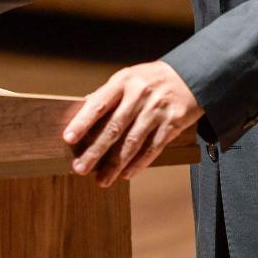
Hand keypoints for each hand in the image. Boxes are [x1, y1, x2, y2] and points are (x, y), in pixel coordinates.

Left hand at [62, 61, 201, 186]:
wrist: (189, 77)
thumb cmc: (152, 79)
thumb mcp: (128, 78)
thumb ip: (107, 95)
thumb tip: (82, 110)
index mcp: (123, 82)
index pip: (99, 104)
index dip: (82, 122)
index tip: (68, 138)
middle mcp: (139, 95)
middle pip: (114, 127)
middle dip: (95, 151)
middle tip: (80, 168)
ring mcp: (156, 110)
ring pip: (132, 142)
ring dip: (115, 164)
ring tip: (102, 180)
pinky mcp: (172, 123)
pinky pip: (152, 147)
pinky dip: (139, 163)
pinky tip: (126, 174)